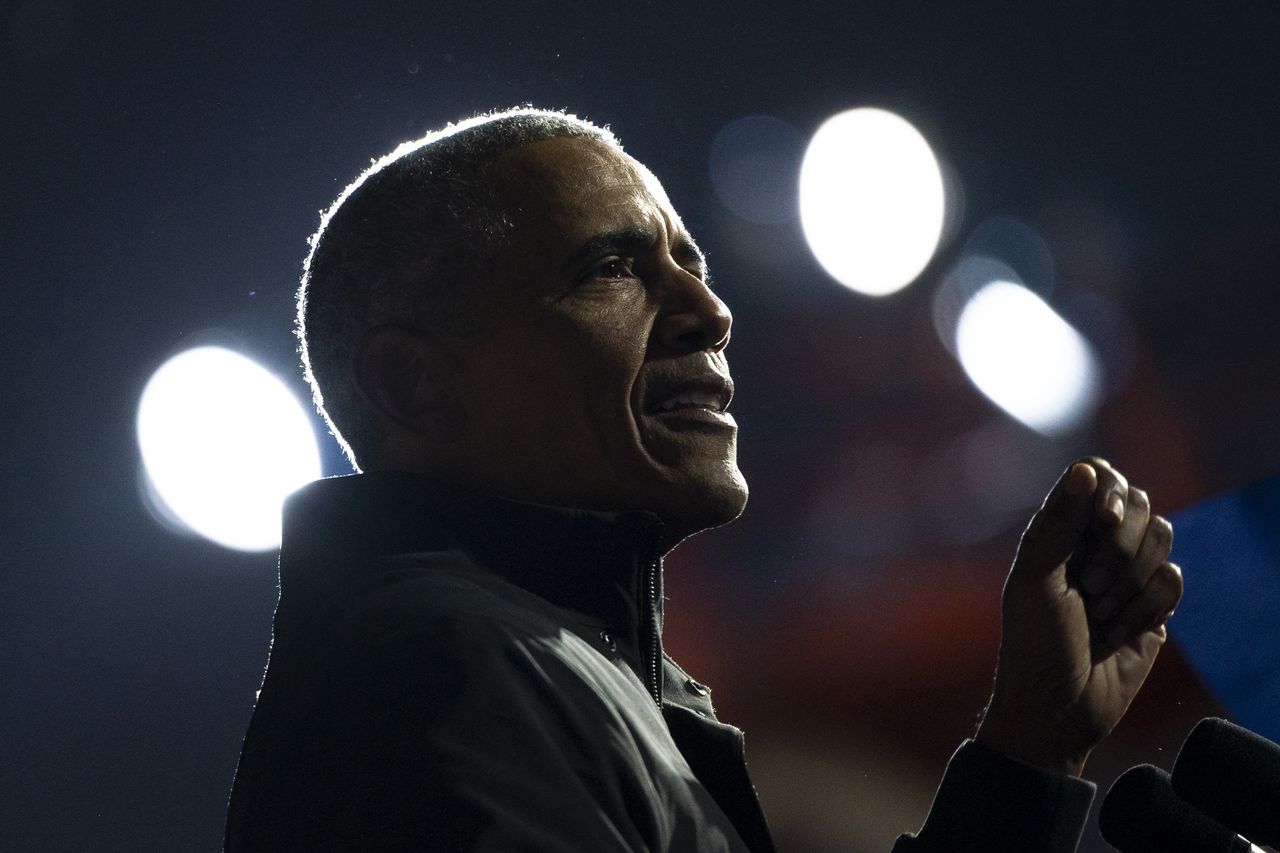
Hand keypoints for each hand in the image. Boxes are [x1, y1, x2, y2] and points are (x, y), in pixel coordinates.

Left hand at [975, 459, 1182, 775]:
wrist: (1059, 710)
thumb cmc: (1034, 644)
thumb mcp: (1036, 579)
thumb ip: (1060, 523)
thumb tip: (1086, 468)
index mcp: (1058, 531)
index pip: (1101, 478)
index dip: (1111, 494)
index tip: (1104, 522)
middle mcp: (1093, 545)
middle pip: (1140, 506)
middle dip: (1119, 550)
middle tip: (1089, 588)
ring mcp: (1126, 573)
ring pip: (1163, 541)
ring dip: (1131, 584)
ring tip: (1100, 616)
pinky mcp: (1152, 604)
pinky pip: (1174, 580)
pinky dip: (1148, 609)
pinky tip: (1121, 634)